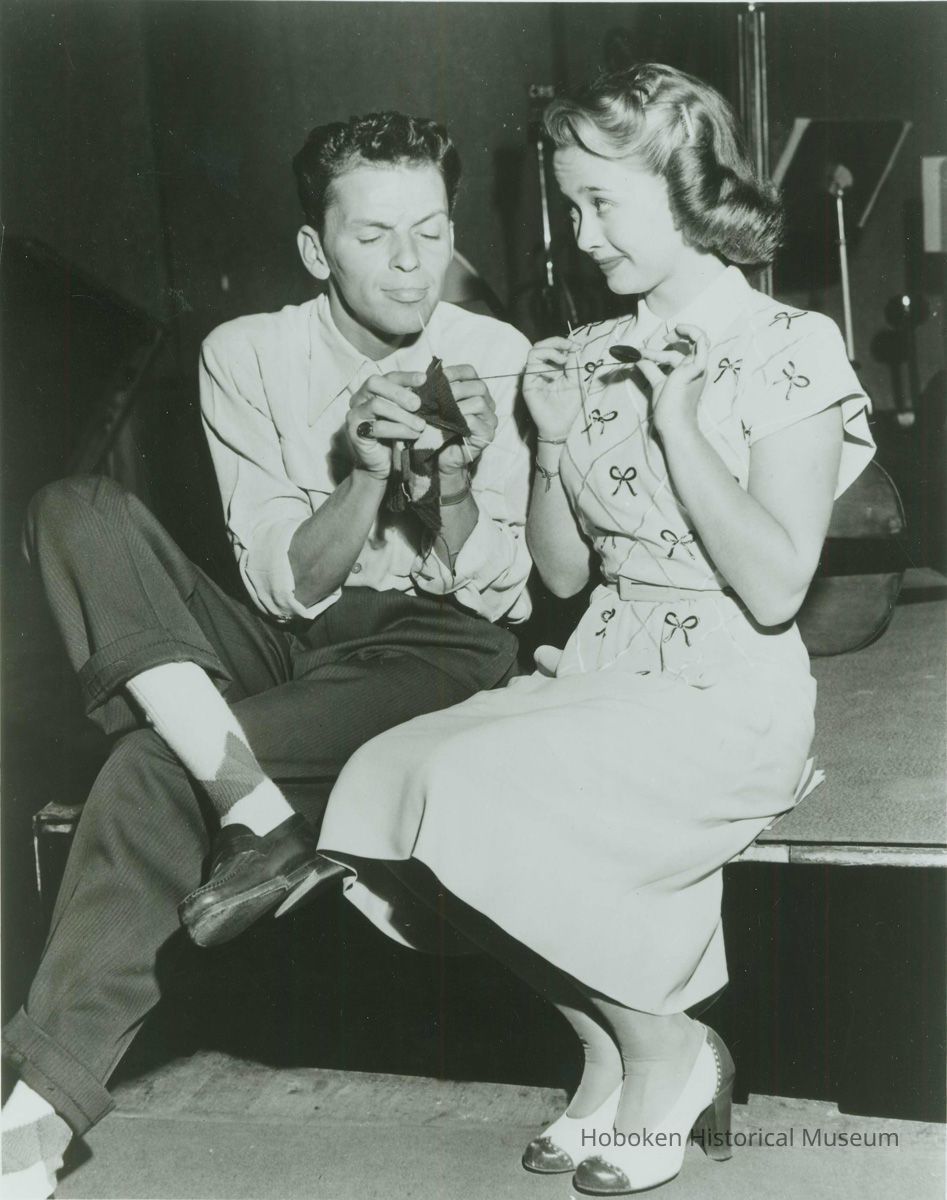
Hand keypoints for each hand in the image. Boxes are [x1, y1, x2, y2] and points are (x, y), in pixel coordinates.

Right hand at [347, 371, 426, 478]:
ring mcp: (354, 414)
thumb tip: (430, 389)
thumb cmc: (393, 435)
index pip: (388, 376)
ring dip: (402, 415)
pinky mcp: (354, 432)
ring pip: (376, 405)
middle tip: (417, 405)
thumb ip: (410, 402)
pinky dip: (398, 430)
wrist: (379, 463)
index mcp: (371, 390)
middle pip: (375, 383)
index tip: (423, 379)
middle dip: (399, 393)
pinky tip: (412, 435)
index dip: (405, 376)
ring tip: (420, 425)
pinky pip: (377, 427)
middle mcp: (359, 398)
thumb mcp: (404, 415)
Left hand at [437, 364, 497, 476]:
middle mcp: (487, 403)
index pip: (470, 372)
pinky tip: (448, 423)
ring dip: (458, 405)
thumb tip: (426, 377)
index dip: (456, 371)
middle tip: (439, 396)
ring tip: (442, 410)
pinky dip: (461, 420)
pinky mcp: (487, 435)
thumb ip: (436, 392)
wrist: (442, 458)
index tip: (440, 376)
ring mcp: (490, 420)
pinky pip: (476, 422)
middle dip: (457, 388)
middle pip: (479, 386)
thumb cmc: (439, 429)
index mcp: (475, 392)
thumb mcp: (437, 407)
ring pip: (479, 402)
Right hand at [522, 336, 583, 440]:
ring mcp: (534, 376)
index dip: (564, 343)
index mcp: (554, 368)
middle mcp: (542, 369)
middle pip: (541, 344)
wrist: (560, 426)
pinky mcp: (528, 384)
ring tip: (562, 361)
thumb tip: (572, 348)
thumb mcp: (576, 382)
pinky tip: (553, 376)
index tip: (575, 346)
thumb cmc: (568, 407)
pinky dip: (544, 367)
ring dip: (550, 352)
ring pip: (534, 351)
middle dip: (556, 342)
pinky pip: (531, 367)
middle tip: (569, 347)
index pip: (553, 347)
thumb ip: (573, 365)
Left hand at [635, 323, 708, 438]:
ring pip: (700, 340)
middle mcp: (696, 368)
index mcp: (688, 372)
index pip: (674, 355)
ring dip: (687, 330)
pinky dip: (695, 334)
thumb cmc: (668, 409)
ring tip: (673, 329)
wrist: (673, 423)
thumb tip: (638, 357)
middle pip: (691, 344)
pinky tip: (680, 328)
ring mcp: (697, 368)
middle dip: (678, 335)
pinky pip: (702, 346)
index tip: (640, 353)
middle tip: (664, 338)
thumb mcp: (657, 383)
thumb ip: (650, 369)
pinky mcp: (695, 369)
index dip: (655, 353)